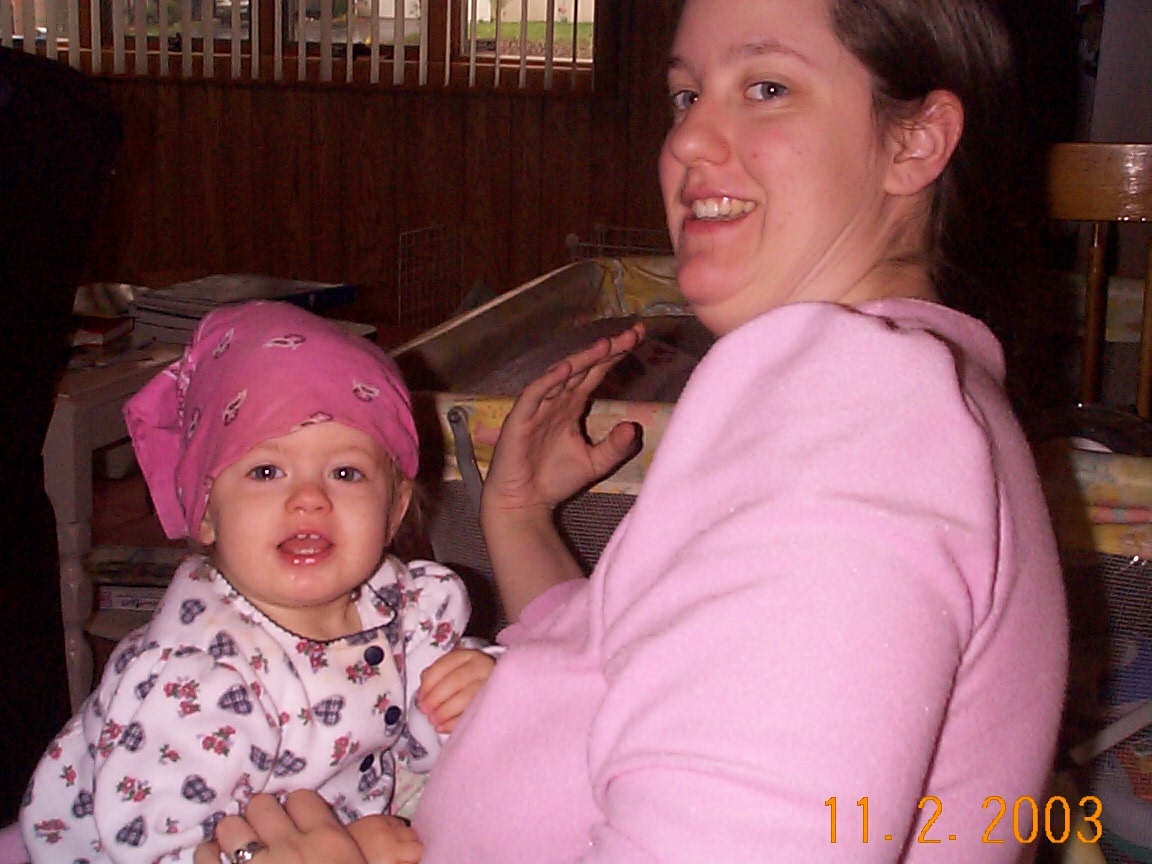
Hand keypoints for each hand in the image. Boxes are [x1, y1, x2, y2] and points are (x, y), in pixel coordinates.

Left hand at [193, 791, 422, 863]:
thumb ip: (380, 853)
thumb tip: (412, 840)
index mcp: (328, 844)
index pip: (303, 799)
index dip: (296, 813)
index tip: (295, 827)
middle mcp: (290, 848)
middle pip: (262, 804)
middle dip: (260, 819)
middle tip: (265, 838)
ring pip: (230, 824)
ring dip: (232, 836)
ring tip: (238, 850)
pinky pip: (205, 853)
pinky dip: (207, 856)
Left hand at [347, 814, 422, 863]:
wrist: (334, 855)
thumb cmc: (362, 862)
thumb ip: (401, 862)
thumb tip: (411, 859)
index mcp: (393, 854)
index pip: (419, 850)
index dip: (415, 858)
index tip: (408, 860)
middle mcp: (390, 839)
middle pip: (415, 837)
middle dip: (411, 846)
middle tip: (401, 855)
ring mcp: (383, 826)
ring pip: (408, 828)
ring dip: (404, 836)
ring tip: (394, 844)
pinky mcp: (377, 818)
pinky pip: (397, 820)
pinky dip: (395, 827)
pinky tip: (386, 836)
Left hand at [416, 648, 495, 732]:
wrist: (502, 688)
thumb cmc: (470, 681)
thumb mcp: (454, 670)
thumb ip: (436, 676)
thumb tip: (422, 695)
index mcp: (467, 656)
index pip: (443, 665)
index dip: (428, 683)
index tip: (420, 698)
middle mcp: (481, 667)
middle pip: (455, 681)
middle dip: (435, 698)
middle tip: (425, 711)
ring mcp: (491, 685)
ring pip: (466, 698)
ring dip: (444, 712)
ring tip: (434, 721)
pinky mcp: (496, 704)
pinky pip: (473, 715)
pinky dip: (454, 723)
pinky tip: (443, 727)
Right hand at [481, 321, 645, 524]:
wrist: (523, 503)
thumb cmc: (554, 480)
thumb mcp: (596, 463)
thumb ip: (615, 446)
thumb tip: (634, 426)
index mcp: (572, 405)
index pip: (597, 373)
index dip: (616, 355)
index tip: (639, 337)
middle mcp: (556, 399)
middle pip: (583, 367)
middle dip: (606, 349)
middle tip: (632, 334)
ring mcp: (537, 407)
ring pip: (560, 375)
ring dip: (582, 359)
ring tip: (605, 345)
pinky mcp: (519, 419)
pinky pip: (534, 394)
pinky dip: (549, 380)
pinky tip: (567, 368)